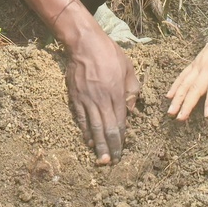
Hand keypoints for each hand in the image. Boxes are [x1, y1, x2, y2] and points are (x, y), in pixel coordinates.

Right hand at [64, 21, 137, 163]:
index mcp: (116, 94)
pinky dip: (85, 131)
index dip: (121, 139)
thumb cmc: (109, 54)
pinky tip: (88, 141)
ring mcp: (86, 100)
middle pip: (106, 129)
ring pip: (93, 127)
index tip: (122, 150)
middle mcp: (101, 100)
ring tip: (101, 159)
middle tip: (112, 163)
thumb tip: (131, 110)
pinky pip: (80, 119)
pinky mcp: (75, 97)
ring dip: (98, 145)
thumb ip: (132, 90)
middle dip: (110, 148)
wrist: (84, 43)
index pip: (120, 123)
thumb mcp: (128, 68)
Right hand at [166, 31, 207, 119]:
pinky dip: (175, 86)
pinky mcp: (194, 64)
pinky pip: (182, 75)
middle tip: (181, 118)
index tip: (206, 114)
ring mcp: (199, 65)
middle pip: (196, 87)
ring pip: (186, 82)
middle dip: (187, 104)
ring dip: (177, 97)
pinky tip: (168, 96)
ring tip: (171, 111)